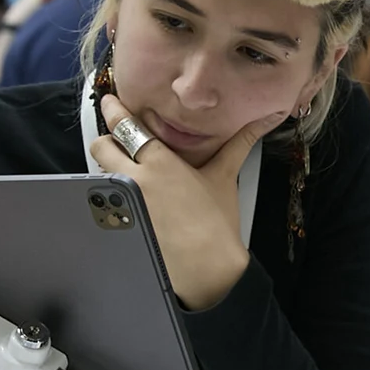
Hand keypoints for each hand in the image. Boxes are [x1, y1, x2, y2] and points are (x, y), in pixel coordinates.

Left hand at [89, 95, 284, 310]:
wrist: (206, 267)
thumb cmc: (217, 221)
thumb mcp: (225, 176)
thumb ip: (241, 142)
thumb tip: (271, 116)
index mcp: (160, 161)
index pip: (127, 125)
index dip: (114, 110)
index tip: (109, 101)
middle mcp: (134, 177)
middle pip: (100, 146)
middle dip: (106, 143)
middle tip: (119, 147)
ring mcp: (120, 201)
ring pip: (98, 172)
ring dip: (108, 169)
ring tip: (127, 177)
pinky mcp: (114, 223)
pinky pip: (101, 200)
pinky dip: (108, 196)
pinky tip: (127, 204)